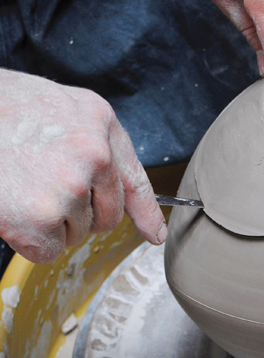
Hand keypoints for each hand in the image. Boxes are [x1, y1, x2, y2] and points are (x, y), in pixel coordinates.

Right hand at [0, 70, 166, 263]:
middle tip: (40, 188)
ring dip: (48, 224)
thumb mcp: (60, 106)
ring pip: (75, 234)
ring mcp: (68, 189)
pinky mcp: (41, 219)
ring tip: (20, 187)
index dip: (146, 214)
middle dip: (78, 214)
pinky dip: (28, 241)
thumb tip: (121, 195)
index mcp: (100, 123)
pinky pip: (47, 251)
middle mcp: (93, 155)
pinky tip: (11, 209)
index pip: (134, 180)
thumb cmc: (2, 109)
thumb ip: (94, 141)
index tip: (154, 235)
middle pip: (106, 217)